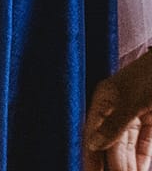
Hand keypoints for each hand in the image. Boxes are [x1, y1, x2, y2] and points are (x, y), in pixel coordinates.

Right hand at [87, 54, 151, 169]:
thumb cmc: (151, 75)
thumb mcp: (132, 101)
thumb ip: (114, 125)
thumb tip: (92, 144)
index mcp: (104, 99)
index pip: (93, 133)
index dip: (91, 155)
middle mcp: (116, 108)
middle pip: (110, 143)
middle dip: (110, 164)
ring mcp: (135, 114)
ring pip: (127, 147)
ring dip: (126, 165)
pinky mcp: (151, 120)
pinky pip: (144, 144)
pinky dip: (141, 159)